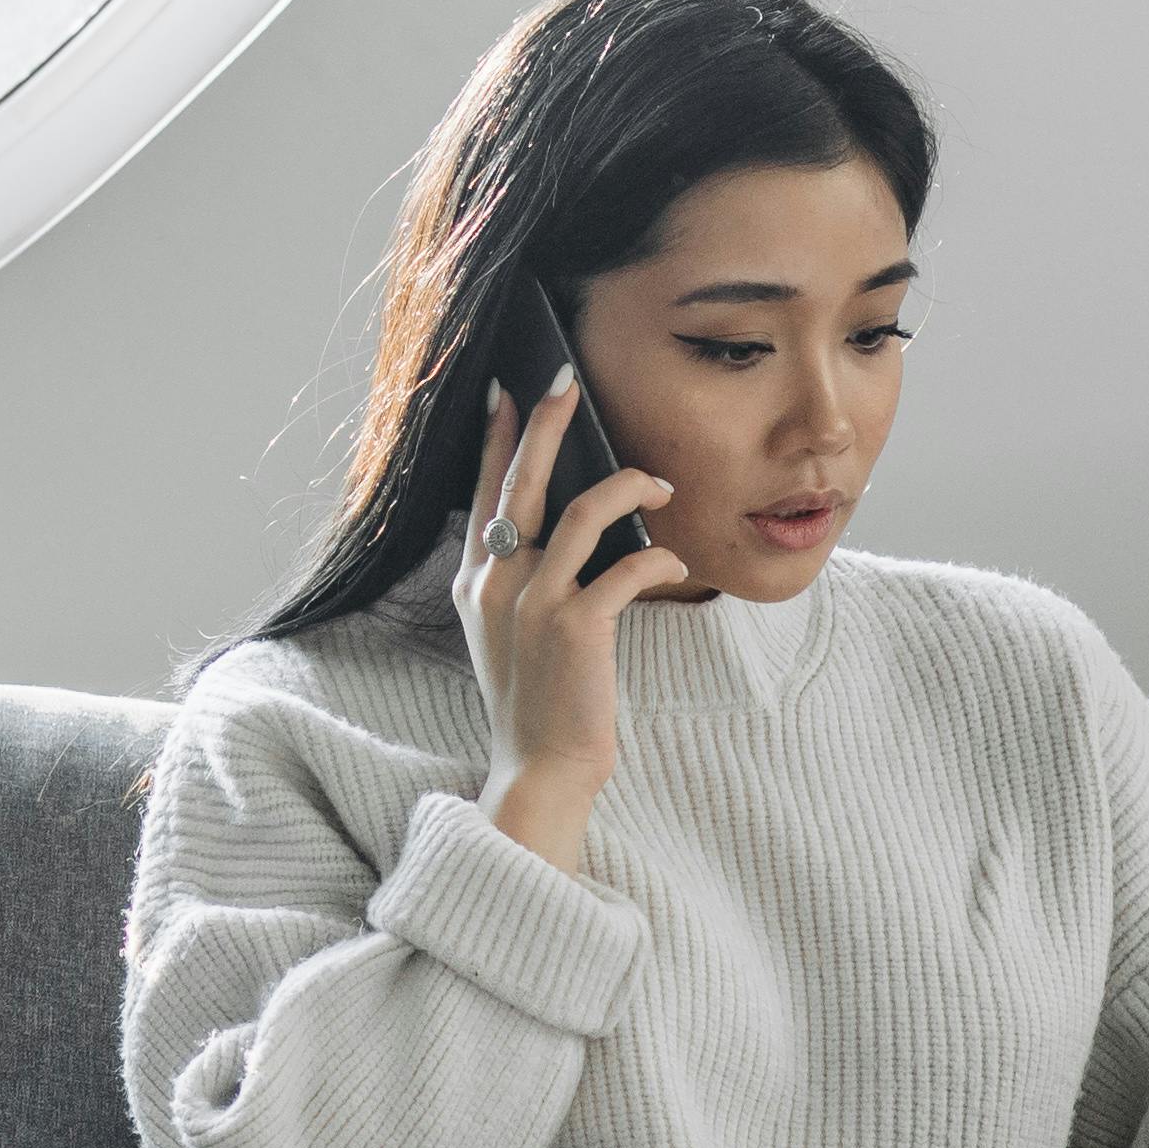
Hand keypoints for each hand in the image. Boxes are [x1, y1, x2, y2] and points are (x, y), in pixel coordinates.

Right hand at [454, 376, 683, 868]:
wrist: (540, 768)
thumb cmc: (536, 700)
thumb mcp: (508, 632)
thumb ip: (519, 579)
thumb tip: (561, 526)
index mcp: (473, 580)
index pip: (483, 490)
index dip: (496, 438)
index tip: (508, 391)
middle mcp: (493, 582)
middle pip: (520, 481)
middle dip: (545, 424)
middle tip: (565, 379)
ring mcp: (530, 602)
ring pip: (579, 514)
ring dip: (627, 488)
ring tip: (659, 483)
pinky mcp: (574, 627)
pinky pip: (625, 570)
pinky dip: (656, 560)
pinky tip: (675, 563)